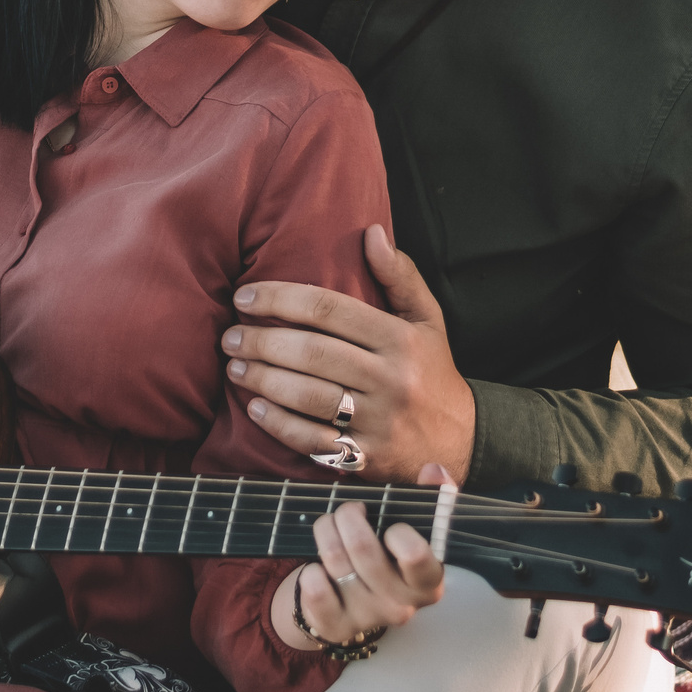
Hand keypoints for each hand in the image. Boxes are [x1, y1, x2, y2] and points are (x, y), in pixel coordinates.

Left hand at [224, 225, 473, 484]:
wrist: (462, 440)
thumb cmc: (432, 371)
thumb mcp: (427, 319)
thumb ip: (400, 275)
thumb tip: (372, 232)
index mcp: (401, 339)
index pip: (330, 310)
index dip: (281, 299)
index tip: (245, 296)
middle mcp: (390, 379)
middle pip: (313, 354)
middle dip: (262, 342)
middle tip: (229, 336)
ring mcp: (379, 422)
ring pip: (309, 397)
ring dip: (264, 380)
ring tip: (234, 367)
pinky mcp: (368, 458)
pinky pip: (315, 442)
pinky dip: (280, 426)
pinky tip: (255, 409)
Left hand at [269, 466, 450, 649]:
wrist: (352, 605)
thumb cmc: (386, 557)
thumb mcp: (409, 530)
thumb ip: (427, 499)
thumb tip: (434, 470)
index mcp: (427, 581)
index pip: (416, 555)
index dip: (398, 531)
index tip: (391, 525)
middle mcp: (402, 605)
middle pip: (364, 548)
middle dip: (348, 516)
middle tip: (348, 511)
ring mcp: (368, 618)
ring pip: (335, 559)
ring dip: (325, 530)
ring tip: (329, 526)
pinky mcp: (335, 626)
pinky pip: (315, 588)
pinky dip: (309, 569)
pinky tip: (317, 566)